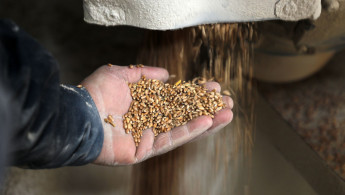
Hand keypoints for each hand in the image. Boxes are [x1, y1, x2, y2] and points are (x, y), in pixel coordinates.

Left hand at [81, 65, 232, 165]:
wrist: (79, 115)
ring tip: (228, 113)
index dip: (195, 94)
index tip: (213, 86)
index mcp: (145, 104)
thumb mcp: (120, 74)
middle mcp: (149, 121)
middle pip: (184, 115)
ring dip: (207, 121)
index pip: (177, 100)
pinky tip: (208, 121)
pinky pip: (171, 140)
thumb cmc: (95, 94)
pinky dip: (190, 131)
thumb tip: (167, 74)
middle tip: (227, 101)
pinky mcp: (146, 150)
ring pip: (183, 129)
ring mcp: (149, 137)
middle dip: (207, 108)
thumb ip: (144, 73)